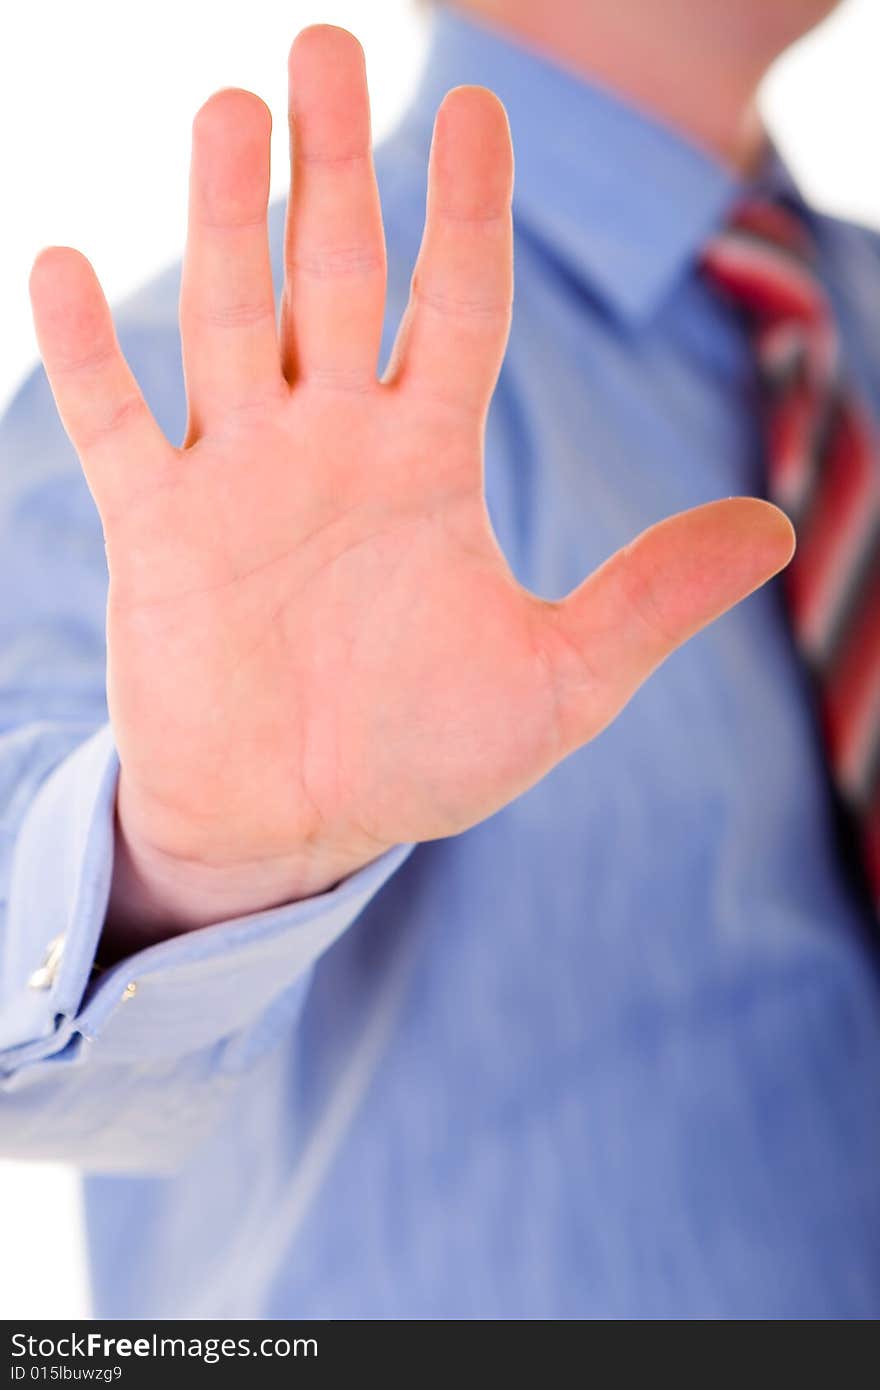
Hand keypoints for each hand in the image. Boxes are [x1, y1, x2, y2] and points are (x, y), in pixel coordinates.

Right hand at [28, 26, 793, 936]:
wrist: (302, 825)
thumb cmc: (424, 753)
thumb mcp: (559, 683)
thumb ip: (648, 601)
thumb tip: (776, 531)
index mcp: (428, 458)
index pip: (456, 306)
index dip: (467, 212)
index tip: (481, 111)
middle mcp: (332, 444)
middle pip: (334, 278)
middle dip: (332, 170)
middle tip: (322, 46)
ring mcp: (238, 478)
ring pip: (229, 322)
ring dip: (226, 221)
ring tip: (230, 110)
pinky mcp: (156, 532)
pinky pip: (117, 426)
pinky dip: (91, 355)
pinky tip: (62, 266)